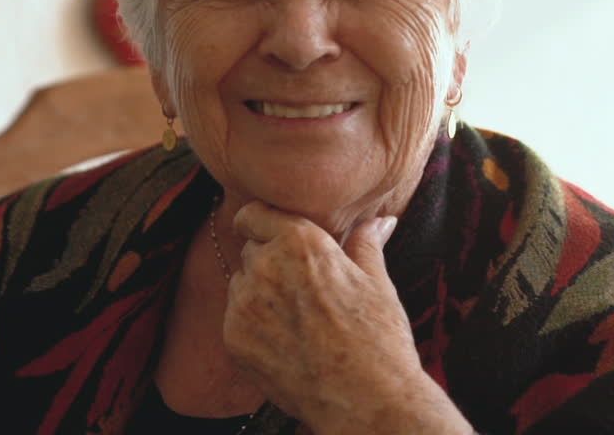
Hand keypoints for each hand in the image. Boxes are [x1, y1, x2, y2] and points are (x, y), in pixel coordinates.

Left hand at [223, 201, 471, 434]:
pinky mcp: (233, 338)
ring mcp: (244, 303)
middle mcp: (265, 265)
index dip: (260, 222)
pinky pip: (235, 320)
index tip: (267, 232)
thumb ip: (366, 245)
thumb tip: (380, 221)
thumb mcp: (378, 283)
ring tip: (297, 321)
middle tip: (300, 289)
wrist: (365, 401)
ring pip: (240, 285)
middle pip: (251, 250)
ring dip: (258, 294)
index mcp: (300, 242)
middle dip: (269, 262)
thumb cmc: (379, 339)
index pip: (253, 214)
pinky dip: (253, 327)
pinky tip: (285, 344)